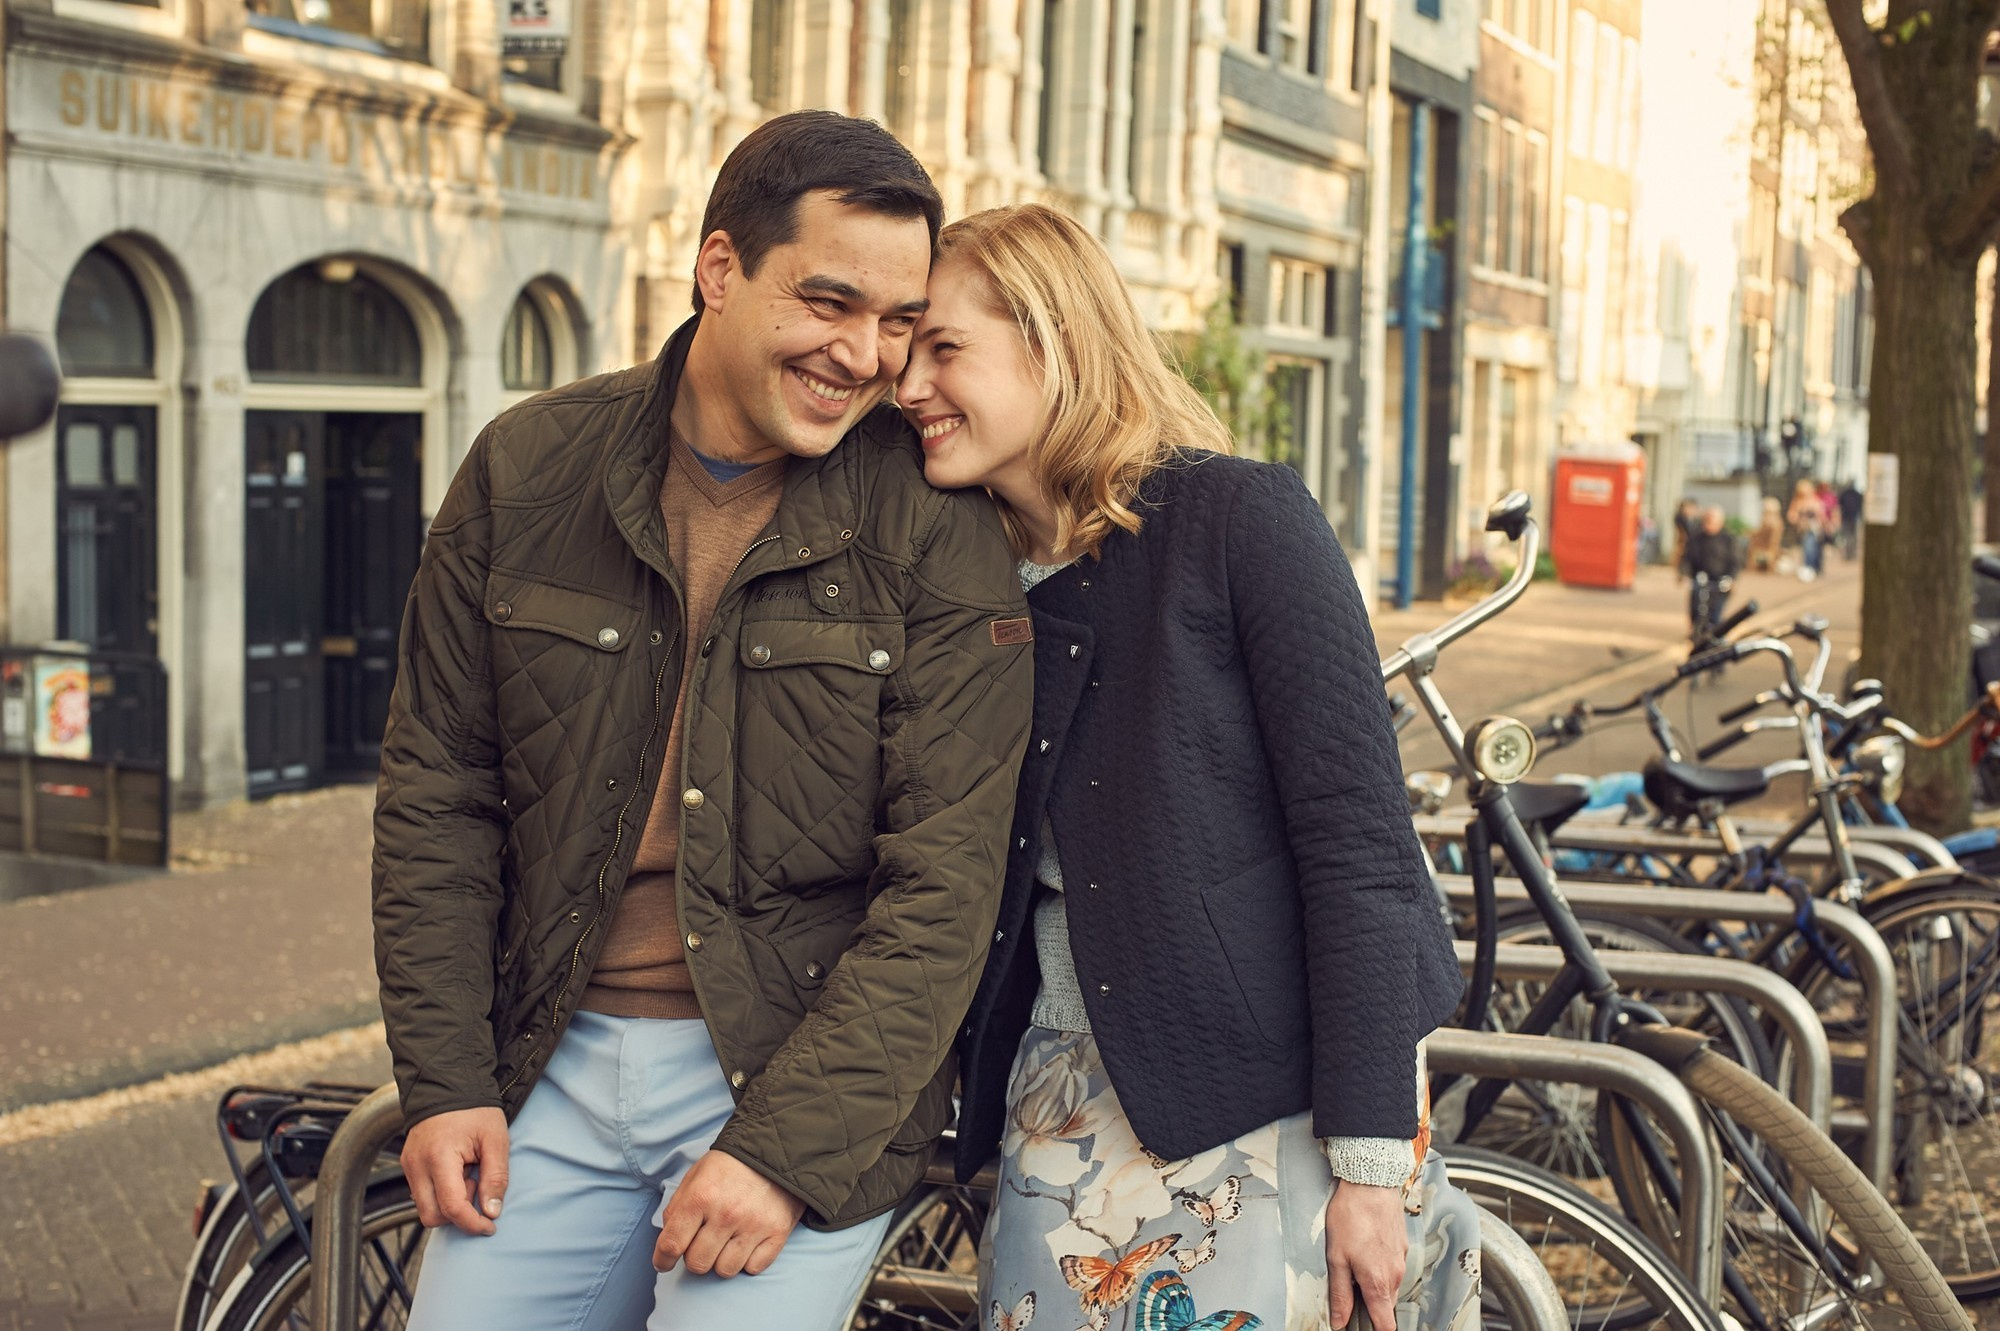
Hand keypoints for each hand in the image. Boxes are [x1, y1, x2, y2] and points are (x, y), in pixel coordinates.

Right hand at [401, 1107, 509, 1234]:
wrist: (448, 1085)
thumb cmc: (475, 1110)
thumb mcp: (496, 1140)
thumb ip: (496, 1177)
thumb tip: (491, 1212)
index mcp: (439, 1157)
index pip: (451, 1207)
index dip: (472, 1223)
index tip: (490, 1226)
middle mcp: (417, 1165)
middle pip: (432, 1216)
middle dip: (458, 1213)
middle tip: (477, 1186)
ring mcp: (409, 1166)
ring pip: (425, 1208)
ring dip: (449, 1203)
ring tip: (467, 1175)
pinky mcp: (409, 1165)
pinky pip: (422, 1194)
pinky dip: (441, 1193)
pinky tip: (456, 1172)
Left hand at [654, 1150, 806, 1277]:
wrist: (774, 1151)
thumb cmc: (728, 1166)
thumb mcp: (694, 1178)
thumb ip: (677, 1210)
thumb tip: (669, 1244)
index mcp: (700, 1197)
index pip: (672, 1244)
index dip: (663, 1260)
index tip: (664, 1263)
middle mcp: (727, 1214)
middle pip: (698, 1263)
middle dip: (695, 1256)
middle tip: (703, 1241)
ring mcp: (754, 1225)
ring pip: (725, 1270)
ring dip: (722, 1260)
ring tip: (727, 1241)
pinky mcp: (777, 1232)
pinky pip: (753, 1268)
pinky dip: (748, 1260)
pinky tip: (747, 1242)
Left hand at [1326, 1180, 1408, 1330]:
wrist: (1370, 1183)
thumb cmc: (1351, 1216)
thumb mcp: (1336, 1258)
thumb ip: (1340, 1294)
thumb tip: (1340, 1321)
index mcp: (1378, 1283)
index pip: (1386, 1325)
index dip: (1374, 1330)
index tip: (1361, 1326)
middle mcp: (1395, 1275)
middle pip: (1385, 1306)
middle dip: (1370, 1306)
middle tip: (1349, 1292)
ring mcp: (1401, 1260)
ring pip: (1389, 1285)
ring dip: (1374, 1284)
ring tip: (1353, 1264)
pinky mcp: (1402, 1246)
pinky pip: (1392, 1266)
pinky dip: (1380, 1266)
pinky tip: (1364, 1250)